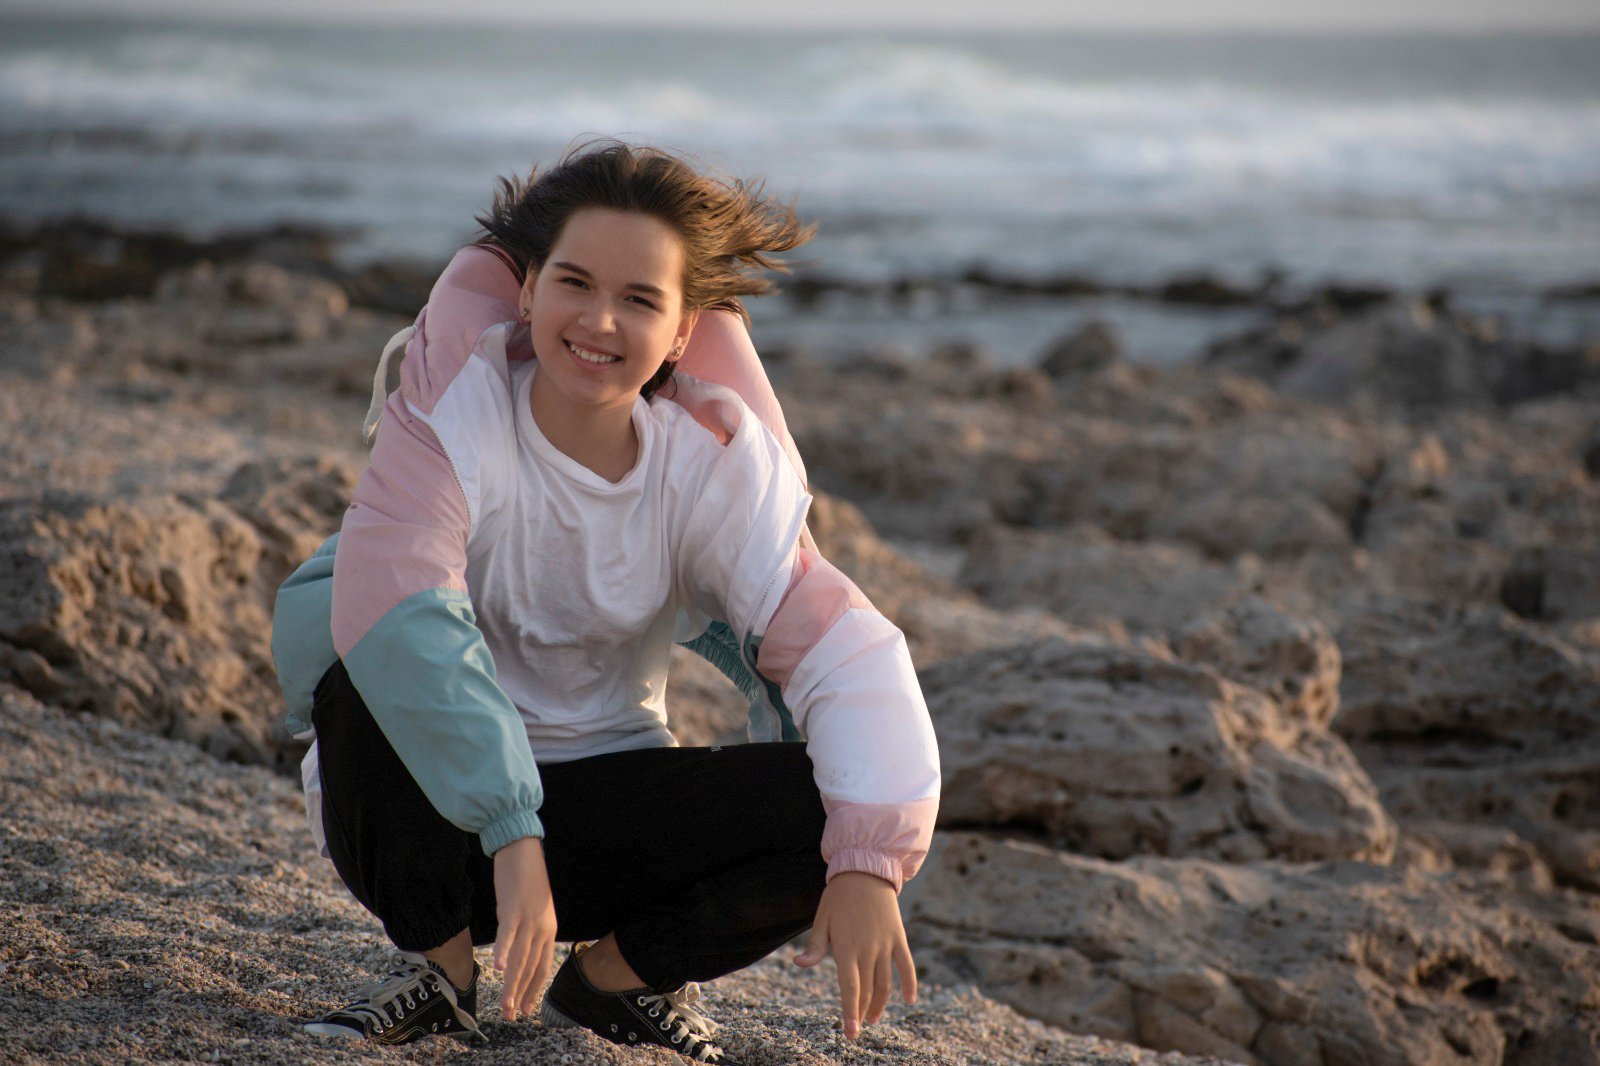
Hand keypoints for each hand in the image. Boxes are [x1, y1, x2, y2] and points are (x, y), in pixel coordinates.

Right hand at [491, 836, 557, 1021]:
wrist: (522, 847)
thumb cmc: (524, 877)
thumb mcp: (532, 908)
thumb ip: (527, 930)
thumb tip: (516, 949)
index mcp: (548, 929)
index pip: (542, 967)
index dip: (534, 990)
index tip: (526, 1010)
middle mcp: (542, 928)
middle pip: (531, 968)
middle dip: (521, 995)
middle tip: (512, 1017)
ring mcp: (528, 919)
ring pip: (520, 958)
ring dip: (512, 985)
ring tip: (506, 1006)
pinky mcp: (514, 908)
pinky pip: (508, 935)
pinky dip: (503, 952)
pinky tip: (498, 969)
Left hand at [792, 871, 916, 1038]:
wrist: (865, 870)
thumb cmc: (838, 896)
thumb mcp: (822, 919)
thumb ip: (815, 946)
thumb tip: (799, 964)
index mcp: (846, 947)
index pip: (850, 988)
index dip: (850, 1012)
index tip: (852, 1033)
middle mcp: (867, 949)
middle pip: (867, 989)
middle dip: (862, 1012)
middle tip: (858, 1026)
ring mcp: (885, 944)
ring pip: (885, 983)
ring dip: (880, 1003)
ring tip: (874, 1017)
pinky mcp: (898, 937)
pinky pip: (906, 965)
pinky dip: (910, 983)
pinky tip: (909, 1001)